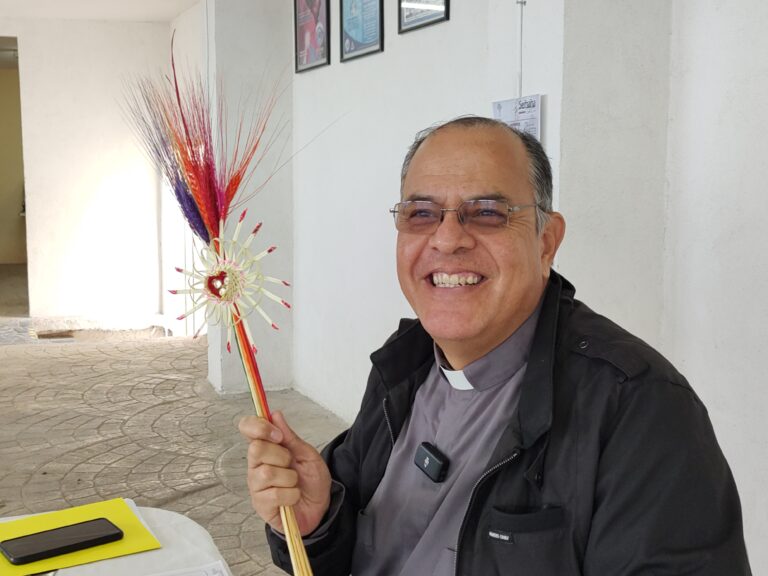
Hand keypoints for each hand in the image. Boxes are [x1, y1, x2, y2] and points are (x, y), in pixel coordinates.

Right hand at [239, 411, 331, 535]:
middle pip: (256, 449)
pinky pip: (274, 494)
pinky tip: (292, 497)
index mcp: (266, 448)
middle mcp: (256, 464)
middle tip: (291, 464)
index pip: (246, 427)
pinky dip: (291, 495)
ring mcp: (256, 485)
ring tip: (294, 483)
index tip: (278, 435)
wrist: (320, 508)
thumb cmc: (311, 480)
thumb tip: (275, 415)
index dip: (258, 426)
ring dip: (289, 478)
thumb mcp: (307, 455)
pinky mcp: (260, 504)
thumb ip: (290, 437)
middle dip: (281, 455)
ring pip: (267, 473)